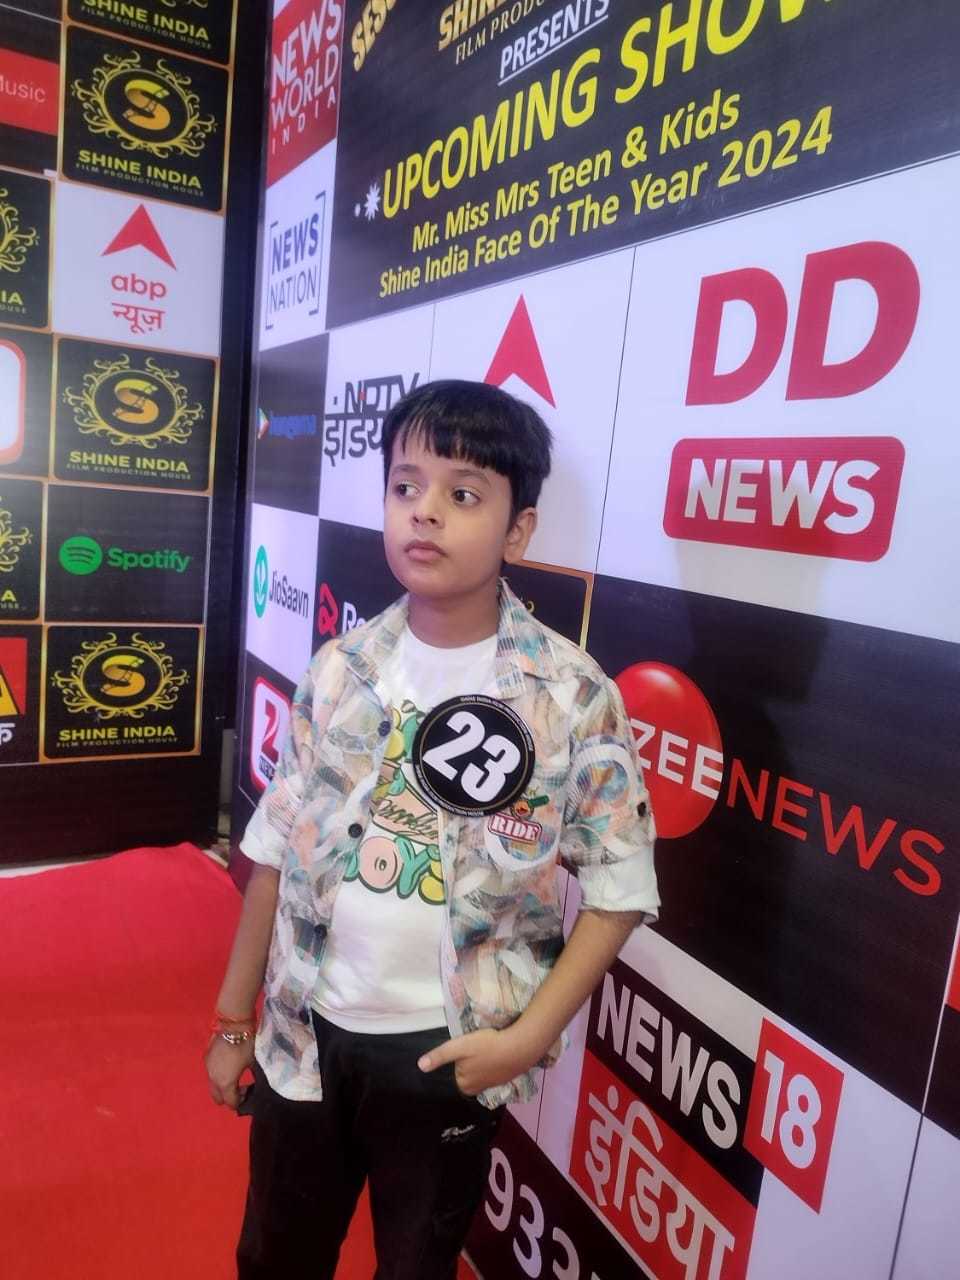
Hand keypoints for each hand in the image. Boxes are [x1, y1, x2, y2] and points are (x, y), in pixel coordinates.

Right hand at [205, 1034, 254, 1108]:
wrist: (233, 1025)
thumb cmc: (245, 1045)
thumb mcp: (252, 1063)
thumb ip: (249, 1077)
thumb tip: (252, 1081)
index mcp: (225, 1083)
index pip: (230, 1102)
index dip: (239, 1102)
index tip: (247, 1094)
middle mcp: (213, 1079)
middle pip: (217, 1098)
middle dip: (228, 1097)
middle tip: (240, 1088)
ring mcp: (208, 1068)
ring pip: (213, 1085)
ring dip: (222, 1085)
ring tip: (235, 1075)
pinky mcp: (206, 1058)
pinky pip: (211, 1073)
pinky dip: (218, 1074)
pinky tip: (228, 1065)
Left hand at [418, 1025, 538, 1096]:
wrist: (520, 1047)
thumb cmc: (487, 1046)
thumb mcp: (460, 1047)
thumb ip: (440, 1056)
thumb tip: (420, 1066)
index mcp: (464, 1085)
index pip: (452, 1074)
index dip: (454, 1061)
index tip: (462, 1050)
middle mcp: (476, 1090)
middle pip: (465, 1074)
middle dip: (467, 1063)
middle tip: (473, 1047)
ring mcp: (492, 1085)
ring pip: (478, 1072)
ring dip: (479, 1063)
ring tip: (483, 1049)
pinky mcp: (504, 1078)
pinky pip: (491, 1071)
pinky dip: (490, 1063)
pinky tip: (494, 1054)